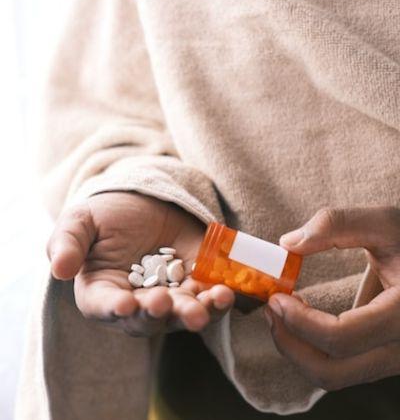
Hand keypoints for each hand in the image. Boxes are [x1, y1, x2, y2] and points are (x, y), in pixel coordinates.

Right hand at [47, 192, 233, 335]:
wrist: (145, 203)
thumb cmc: (108, 215)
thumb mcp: (81, 221)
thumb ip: (67, 242)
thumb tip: (59, 269)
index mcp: (102, 291)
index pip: (104, 306)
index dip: (112, 309)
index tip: (123, 304)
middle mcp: (136, 302)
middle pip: (146, 318)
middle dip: (156, 313)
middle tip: (164, 303)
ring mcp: (169, 295)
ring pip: (181, 314)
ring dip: (196, 312)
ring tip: (211, 302)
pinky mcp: (195, 283)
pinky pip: (207, 297)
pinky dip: (217, 299)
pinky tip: (226, 292)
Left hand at [265, 207, 399, 390]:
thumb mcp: (384, 223)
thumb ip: (337, 225)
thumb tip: (288, 243)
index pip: (341, 337)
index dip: (299, 321)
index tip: (275, 297)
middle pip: (332, 370)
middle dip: (290, 342)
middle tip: (270, 309)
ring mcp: (395, 357)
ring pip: (335, 376)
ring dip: (298, 348)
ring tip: (280, 312)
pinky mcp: (384, 355)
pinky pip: (343, 367)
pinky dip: (314, 349)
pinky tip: (302, 318)